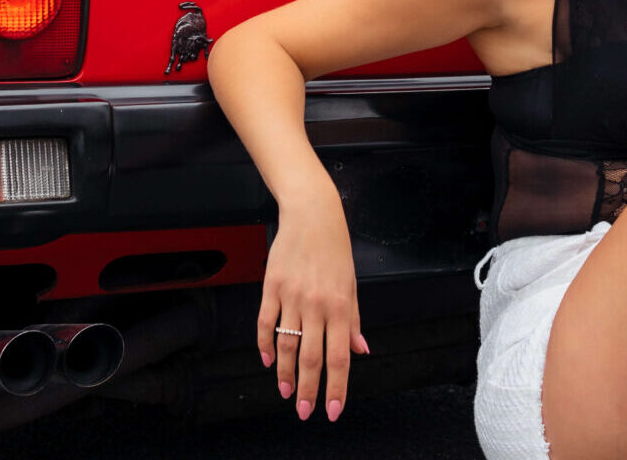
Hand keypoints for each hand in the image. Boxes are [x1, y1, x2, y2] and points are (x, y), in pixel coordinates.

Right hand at [256, 194, 368, 421]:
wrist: (312, 216)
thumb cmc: (335, 250)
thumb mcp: (352, 285)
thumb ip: (354, 321)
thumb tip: (361, 350)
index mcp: (341, 306)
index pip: (339, 357)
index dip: (336, 387)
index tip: (332, 409)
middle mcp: (317, 305)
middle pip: (310, 357)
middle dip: (307, 389)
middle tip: (303, 411)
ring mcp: (292, 296)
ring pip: (286, 345)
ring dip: (285, 373)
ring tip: (285, 392)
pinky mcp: (271, 287)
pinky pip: (266, 323)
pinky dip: (265, 345)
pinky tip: (268, 360)